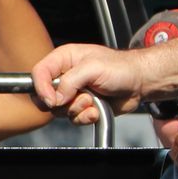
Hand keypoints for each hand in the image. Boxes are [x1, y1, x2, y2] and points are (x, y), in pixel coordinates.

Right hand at [31, 43, 145, 123]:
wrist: (138, 83)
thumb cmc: (120, 68)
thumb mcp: (93, 68)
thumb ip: (71, 81)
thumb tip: (56, 97)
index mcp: (64, 59)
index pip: (39, 73)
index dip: (41, 88)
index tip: (52, 99)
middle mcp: (65, 76)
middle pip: (45, 96)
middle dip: (64, 102)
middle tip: (81, 95)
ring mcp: (72, 93)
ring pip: (60, 111)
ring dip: (79, 108)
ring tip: (94, 98)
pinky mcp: (81, 107)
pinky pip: (74, 119)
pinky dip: (87, 116)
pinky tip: (98, 107)